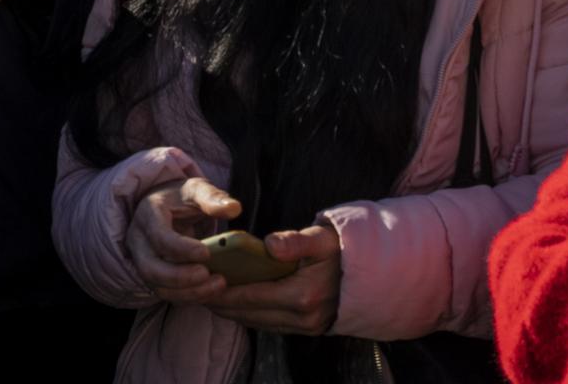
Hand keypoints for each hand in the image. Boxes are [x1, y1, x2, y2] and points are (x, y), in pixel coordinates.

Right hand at [124, 176, 240, 298]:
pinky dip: (189, 296)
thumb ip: (213, 198)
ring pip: (158, 286)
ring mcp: (143, 261)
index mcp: (149, 214)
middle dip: (180, 277)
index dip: (181, 248)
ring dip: (187, 291)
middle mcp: (140, 240)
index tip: (206, 253)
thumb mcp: (197, 189)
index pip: (159, 236)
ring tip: (217, 286)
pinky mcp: (154, 276)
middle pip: (150, 268)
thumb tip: (234, 208)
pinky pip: (167, 293)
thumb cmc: (182, 198)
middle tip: (208, 276)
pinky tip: (211, 292)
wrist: (168, 208)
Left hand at [205, 222, 341, 335]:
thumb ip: (295, 242)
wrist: (371, 270)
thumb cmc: (341, 248)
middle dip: (222, 304)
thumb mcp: (321, 238)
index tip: (203, 283)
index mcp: (303, 295)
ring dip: (234, 312)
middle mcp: (303, 317)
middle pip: (251, 314)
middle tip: (197, 292)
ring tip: (211, 298)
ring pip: (258, 323)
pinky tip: (237, 304)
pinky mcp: (308, 329)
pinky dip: (251, 315)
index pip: (252, 296)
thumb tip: (269, 245)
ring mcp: (306, 327)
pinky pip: (270, 325)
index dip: (225, 292)